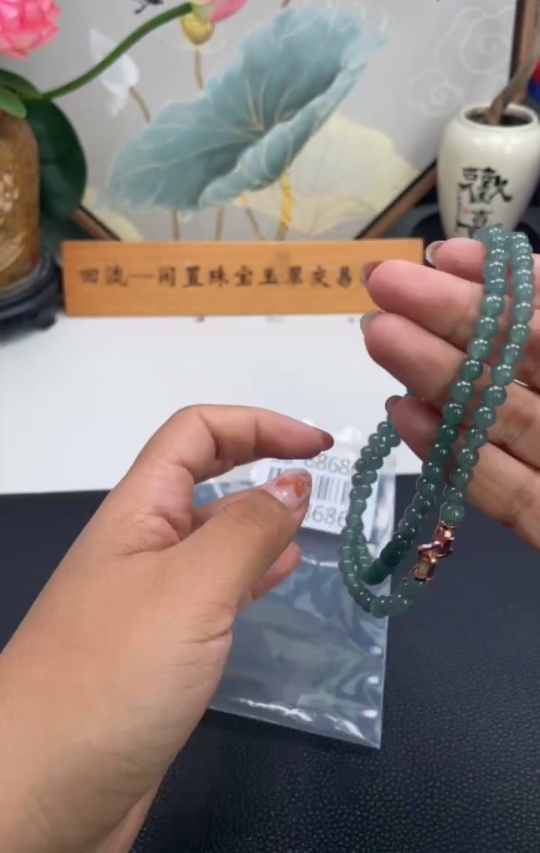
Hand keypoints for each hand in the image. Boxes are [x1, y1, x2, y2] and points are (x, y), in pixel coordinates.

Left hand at [0, 406, 331, 852]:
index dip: (257, 424)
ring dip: (261, 518)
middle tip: (324, 480)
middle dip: (261, 461)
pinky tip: (282, 574)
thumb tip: (295, 482)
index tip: (318, 447)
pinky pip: (216, 588)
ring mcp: (151, 597)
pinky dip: (253, 571)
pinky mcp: (162, 647)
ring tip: (314, 525)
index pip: (195, 433)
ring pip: (214, 534)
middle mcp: (142, 544)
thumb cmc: (114, 675)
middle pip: (204, 477)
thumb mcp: (189, 589)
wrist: (45, 791)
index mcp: (138, 511)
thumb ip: (246, 530)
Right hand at [361, 238, 539, 548]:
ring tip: (376, 335)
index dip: (501, 281)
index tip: (441, 256)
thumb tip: (521, 270)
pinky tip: (402, 418)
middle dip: (447, 317)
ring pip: (499, 419)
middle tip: (380, 283)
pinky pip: (506, 494)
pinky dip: (454, 457)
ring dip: (433, 375)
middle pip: (514, 360)